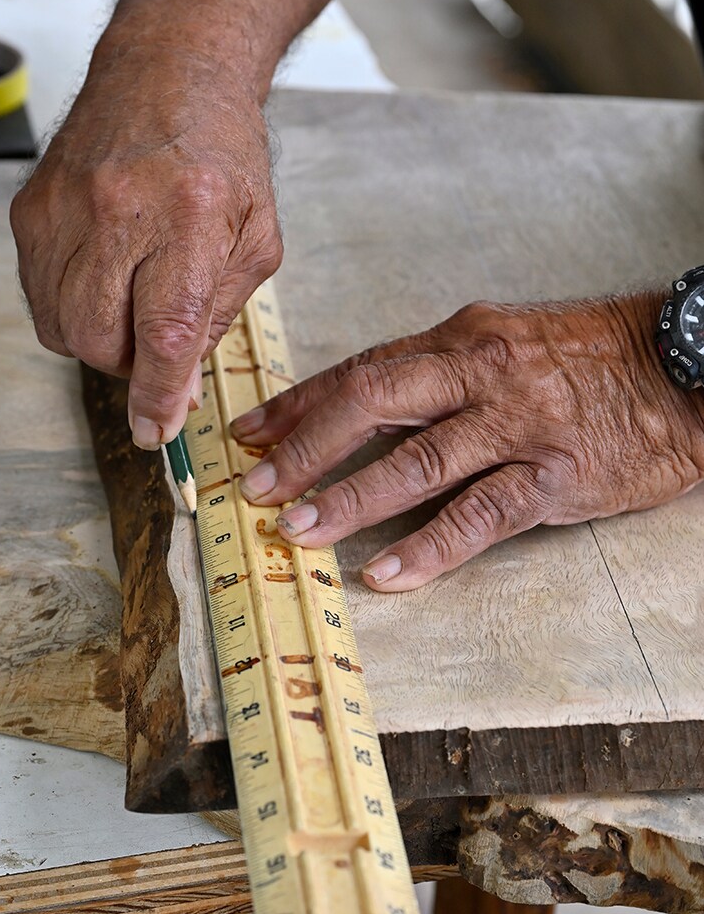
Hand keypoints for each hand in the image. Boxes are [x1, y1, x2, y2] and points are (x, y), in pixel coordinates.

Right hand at [10, 40, 281, 448]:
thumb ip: (217, 319)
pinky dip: (72, 308)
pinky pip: (40, 297)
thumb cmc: (221, 154)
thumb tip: (178, 390)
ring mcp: (63, 208)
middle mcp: (116, 210)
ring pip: (61, 327)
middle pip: (98, 341)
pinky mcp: (31, 210)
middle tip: (156, 338)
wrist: (168, 71)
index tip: (157, 432)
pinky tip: (104, 278)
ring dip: (99, 338)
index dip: (157, 397)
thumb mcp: (255, 240)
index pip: (162, 335)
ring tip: (132, 298)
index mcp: (188, 216)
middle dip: (129, 365)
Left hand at [231, 293, 703, 589]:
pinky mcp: (553, 475)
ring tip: (300, 532)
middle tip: (256, 487)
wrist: (685, 368)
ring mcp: (516, 424)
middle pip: (371, 403)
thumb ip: (440, 373)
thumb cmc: (592, 360)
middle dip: (305, 448)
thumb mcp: (508, 344)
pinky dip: (430, 546)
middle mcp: (480, 373)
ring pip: (417, 462)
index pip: (362, 369)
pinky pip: (481, 515)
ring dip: (350, 499)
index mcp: (461, 339)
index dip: (300, 403)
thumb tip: (366, 406)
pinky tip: (387, 573)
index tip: (251, 433)